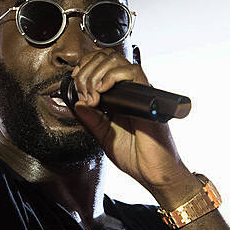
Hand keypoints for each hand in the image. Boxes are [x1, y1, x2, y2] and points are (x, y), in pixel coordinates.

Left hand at [69, 49, 197, 205]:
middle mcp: (130, 91)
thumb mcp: (104, 137)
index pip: (102, 64)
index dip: (85, 66)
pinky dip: (112, 76)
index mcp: (119, 98)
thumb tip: (76, 103)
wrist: (154, 172)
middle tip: (83, 90)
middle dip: (86, 70)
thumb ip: (91, 120)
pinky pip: (133, 72)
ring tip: (92, 94)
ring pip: (117, 60)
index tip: (76, 80)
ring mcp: (138, 93)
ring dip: (96, 73)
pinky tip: (102, 91)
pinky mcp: (147, 97)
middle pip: (106, 57)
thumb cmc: (136, 157)